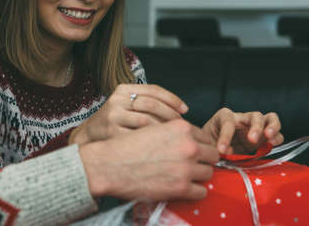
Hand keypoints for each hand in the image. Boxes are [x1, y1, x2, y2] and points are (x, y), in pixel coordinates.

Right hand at [70, 84, 187, 144]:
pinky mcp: (112, 133)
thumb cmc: (115, 121)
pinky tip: (161, 147)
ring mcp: (113, 116)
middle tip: (183, 127)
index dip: (172, 99)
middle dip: (171, 115)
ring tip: (174, 138)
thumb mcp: (127, 104)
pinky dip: (153, 142)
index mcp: (123, 89)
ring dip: (164, 130)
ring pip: (147, 121)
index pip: (153, 89)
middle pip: (152, 104)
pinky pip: (138, 137)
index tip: (185, 109)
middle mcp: (117, 100)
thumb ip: (147, 103)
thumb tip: (180, 110)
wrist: (89, 136)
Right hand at [79, 119, 219, 201]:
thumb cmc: (126, 147)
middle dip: (203, 160)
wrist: (109, 165)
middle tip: (191, 164)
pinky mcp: (180, 188)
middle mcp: (188, 146)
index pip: (206, 137)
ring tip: (183, 176)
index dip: (199, 145)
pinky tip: (181, 188)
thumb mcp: (153, 129)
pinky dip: (193, 191)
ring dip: (198, 176)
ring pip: (209, 173)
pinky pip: (201, 192)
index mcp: (181, 128)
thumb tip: (189, 142)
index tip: (193, 151)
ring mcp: (186, 167)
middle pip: (212, 154)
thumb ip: (174, 133)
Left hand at [203, 108, 283, 153]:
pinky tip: (273, 143)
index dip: (225, 137)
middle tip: (252, 139)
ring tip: (269, 137)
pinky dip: (277, 137)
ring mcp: (254, 125)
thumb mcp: (208, 143)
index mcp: (224, 116)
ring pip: (269, 118)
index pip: (227, 123)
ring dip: (271, 127)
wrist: (214, 147)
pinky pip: (275, 132)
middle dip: (255, 127)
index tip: (221, 150)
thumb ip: (214, 147)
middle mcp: (241, 118)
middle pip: (254, 116)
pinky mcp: (263, 136)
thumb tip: (223, 154)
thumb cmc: (210, 142)